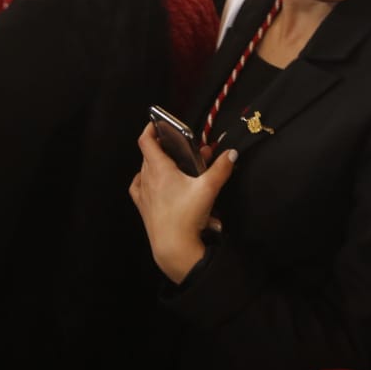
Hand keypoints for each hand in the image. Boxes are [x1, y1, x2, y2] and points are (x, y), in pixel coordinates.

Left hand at [129, 124, 235, 283]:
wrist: (173, 247)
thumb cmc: (187, 216)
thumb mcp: (208, 188)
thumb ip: (221, 168)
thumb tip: (231, 154)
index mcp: (159, 169)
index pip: (146, 140)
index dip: (150, 128)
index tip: (157, 123)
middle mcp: (146, 178)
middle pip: (149, 154)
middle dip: (165, 148)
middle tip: (181, 149)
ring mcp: (142, 194)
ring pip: (145, 170)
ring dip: (157, 164)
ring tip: (174, 166)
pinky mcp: (143, 208)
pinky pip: (139, 187)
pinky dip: (146, 180)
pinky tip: (155, 184)